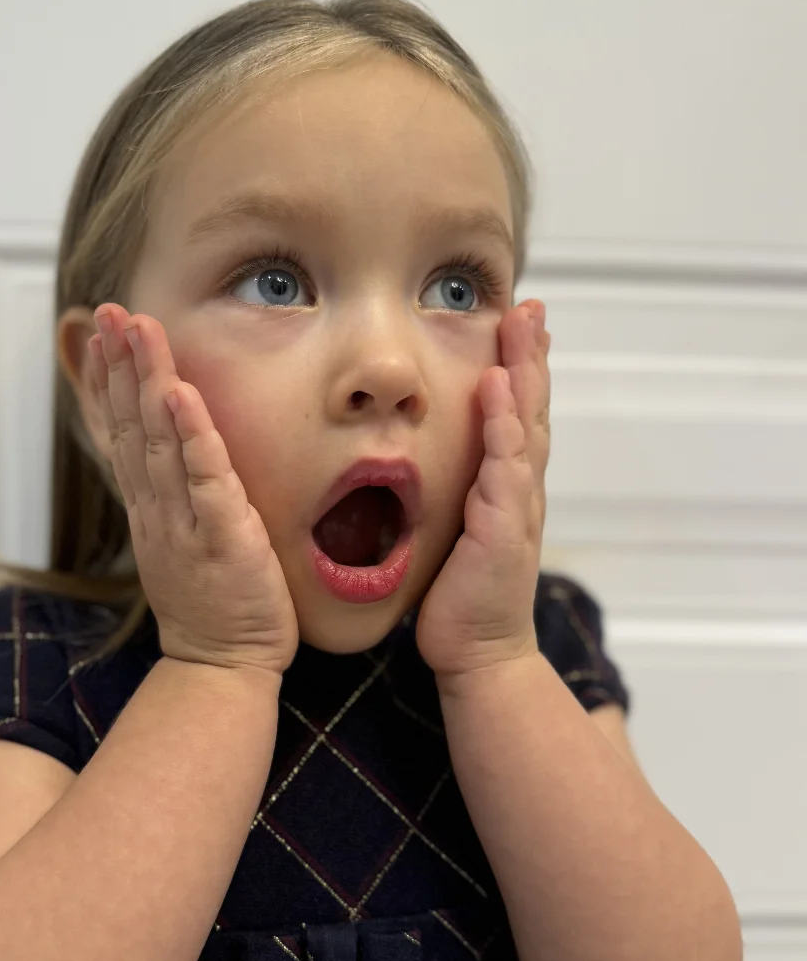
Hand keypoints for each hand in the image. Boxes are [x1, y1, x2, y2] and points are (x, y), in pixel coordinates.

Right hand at [92, 303, 299, 678]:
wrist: (222, 668)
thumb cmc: (212, 605)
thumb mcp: (179, 543)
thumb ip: (172, 497)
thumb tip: (165, 455)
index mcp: (149, 509)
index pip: (122, 433)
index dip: (111, 380)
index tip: (107, 331)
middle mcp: (157, 509)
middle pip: (131, 426)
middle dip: (121, 366)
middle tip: (113, 311)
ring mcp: (185, 523)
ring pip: (160, 441)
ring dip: (148, 382)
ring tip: (140, 330)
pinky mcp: (222, 538)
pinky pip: (205, 479)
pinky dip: (192, 436)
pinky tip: (181, 394)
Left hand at [415, 299, 549, 681]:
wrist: (477, 654)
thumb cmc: (461, 599)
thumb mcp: (456, 534)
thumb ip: (455, 497)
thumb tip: (428, 465)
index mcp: (506, 490)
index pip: (516, 418)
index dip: (519, 369)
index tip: (515, 322)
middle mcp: (520, 492)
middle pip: (531, 410)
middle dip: (532, 356)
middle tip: (530, 306)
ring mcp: (517, 509)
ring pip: (526, 429)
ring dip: (525, 375)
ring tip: (522, 328)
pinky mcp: (503, 530)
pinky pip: (506, 469)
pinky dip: (503, 428)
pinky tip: (496, 391)